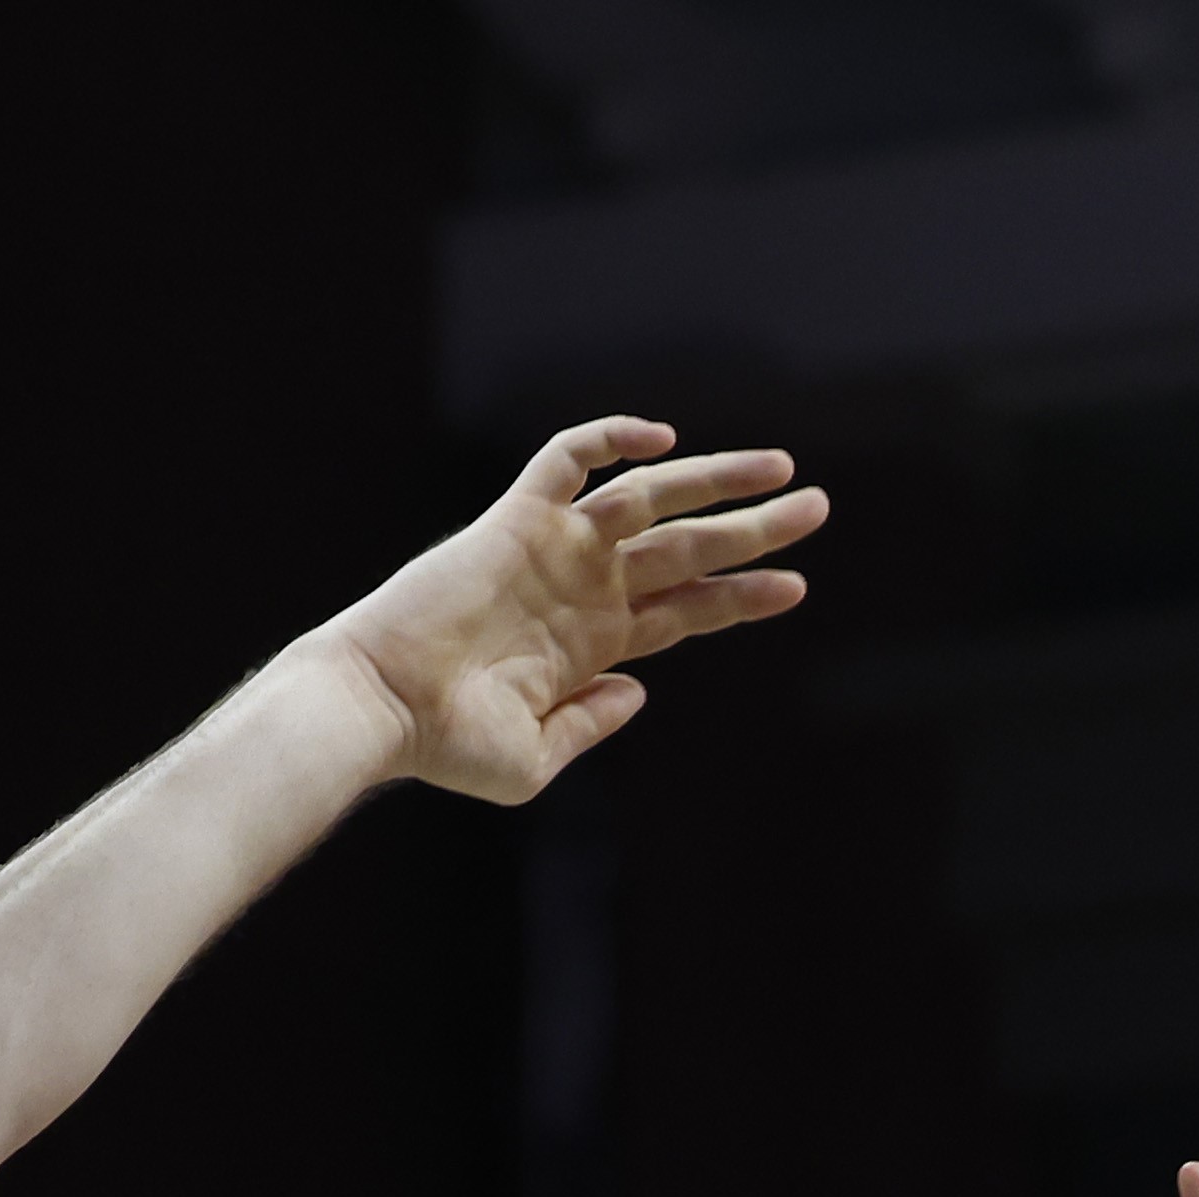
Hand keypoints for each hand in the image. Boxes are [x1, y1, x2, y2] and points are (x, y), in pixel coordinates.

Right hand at [314, 418, 828, 806]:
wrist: (381, 708)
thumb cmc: (447, 745)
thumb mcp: (538, 757)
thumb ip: (593, 724)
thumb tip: (639, 694)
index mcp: (597, 644)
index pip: (689, 608)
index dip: (743, 596)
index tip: (797, 585)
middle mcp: (585, 590)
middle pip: (690, 548)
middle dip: (756, 529)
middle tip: (817, 507)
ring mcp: (554, 551)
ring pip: (649, 499)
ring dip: (715, 480)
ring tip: (783, 468)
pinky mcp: (514, 522)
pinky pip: (565, 462)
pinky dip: (609, 439)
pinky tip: (661, 436)